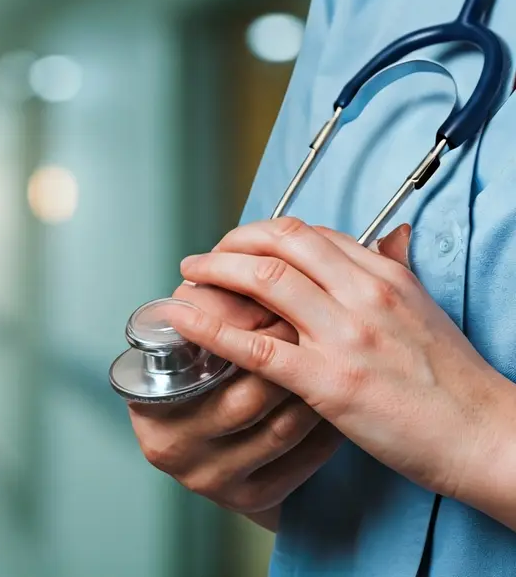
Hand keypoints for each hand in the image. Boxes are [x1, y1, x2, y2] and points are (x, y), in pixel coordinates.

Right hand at [127, 281, 342, 524]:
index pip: (196, 361)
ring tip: (337, 350)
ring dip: (316, 383)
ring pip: (282, 426)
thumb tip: (255, 257)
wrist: (230, 466)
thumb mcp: (194, 357)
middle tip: (316, 320)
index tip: (274, 299)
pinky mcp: (252, 498)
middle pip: (244, 396)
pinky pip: (304, 457)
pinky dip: (329, 423)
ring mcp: (213, 478)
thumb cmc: (211, 390)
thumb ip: (213, 314)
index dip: (240, 325)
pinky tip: (343, 397)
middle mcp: (174, 447)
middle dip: (287, 351)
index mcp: (149, 406)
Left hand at [171, 218, 514, 506]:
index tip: (238, 247)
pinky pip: (256, 345)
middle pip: (279, 243)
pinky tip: (183, 320)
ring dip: (214, 273)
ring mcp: (345, 336)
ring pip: (263, 280)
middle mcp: (363, 294)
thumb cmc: (453, 380)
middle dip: (230, 244)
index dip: (261, 235)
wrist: (486, 434)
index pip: (308, 234)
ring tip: (187, 278)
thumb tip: (382, 240)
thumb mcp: (422, 309)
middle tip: (204, 259)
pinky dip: (210, 327)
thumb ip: (390, 274)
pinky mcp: (329, 382)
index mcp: (384, 275)